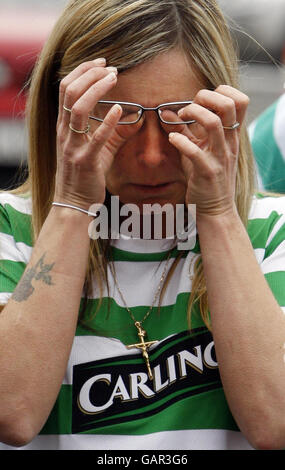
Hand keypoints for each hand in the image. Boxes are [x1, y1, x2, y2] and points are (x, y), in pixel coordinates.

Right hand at [54, 59, 141, 208]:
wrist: (74, 202)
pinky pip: (96, 138)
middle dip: (89, 73)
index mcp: (64, 127)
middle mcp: (64, 133)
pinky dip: (108, 121)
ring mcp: (73, 146)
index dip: (82, 71)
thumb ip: (114, 132)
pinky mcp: (85, 161)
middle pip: (69, 91)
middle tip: (111, 67)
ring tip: (114, 78)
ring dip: (96, 88)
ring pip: (77, 107)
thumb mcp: (98, 150)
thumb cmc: (85, 175)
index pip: (66, 88)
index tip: (102, 63)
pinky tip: (121, 109)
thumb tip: (136, 116)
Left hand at [168, 85, 248, 216]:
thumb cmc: (206, 179)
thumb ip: (187, 131)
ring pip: (213, 123)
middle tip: (188, 107)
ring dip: (192, 113)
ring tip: (180, 118)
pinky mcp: (207, 173)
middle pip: (228, 105)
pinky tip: (172, 139)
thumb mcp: (201, 151)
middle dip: (205, 97)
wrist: (215, 210)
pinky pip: (194, 152)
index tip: (200, 101)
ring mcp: (219, 158)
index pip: (239, 101)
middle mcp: (229, 144)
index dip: (220, 92)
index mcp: (231, 137)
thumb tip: (168, 111)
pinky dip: (180, 141)